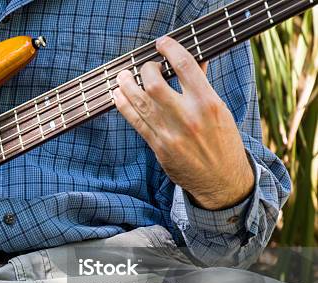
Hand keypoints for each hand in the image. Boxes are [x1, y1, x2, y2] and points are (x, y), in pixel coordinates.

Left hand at [114, 36, 253, 209]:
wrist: (221, 180)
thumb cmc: (222, 142)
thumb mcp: (220, 111)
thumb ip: (203, 86)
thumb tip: (194, 60)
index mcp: (208, 103)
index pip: (186, 66)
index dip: (170, 49)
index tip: (162, 43)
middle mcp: (188, 117)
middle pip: (155, 84)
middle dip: (146, 69)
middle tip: (145, 67)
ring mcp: (171, 134)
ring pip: (140, 102)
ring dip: (127, 85)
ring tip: (122, 76)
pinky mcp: (159, 147)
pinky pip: (136, 122)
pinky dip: (124, 106)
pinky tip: (119, 96)